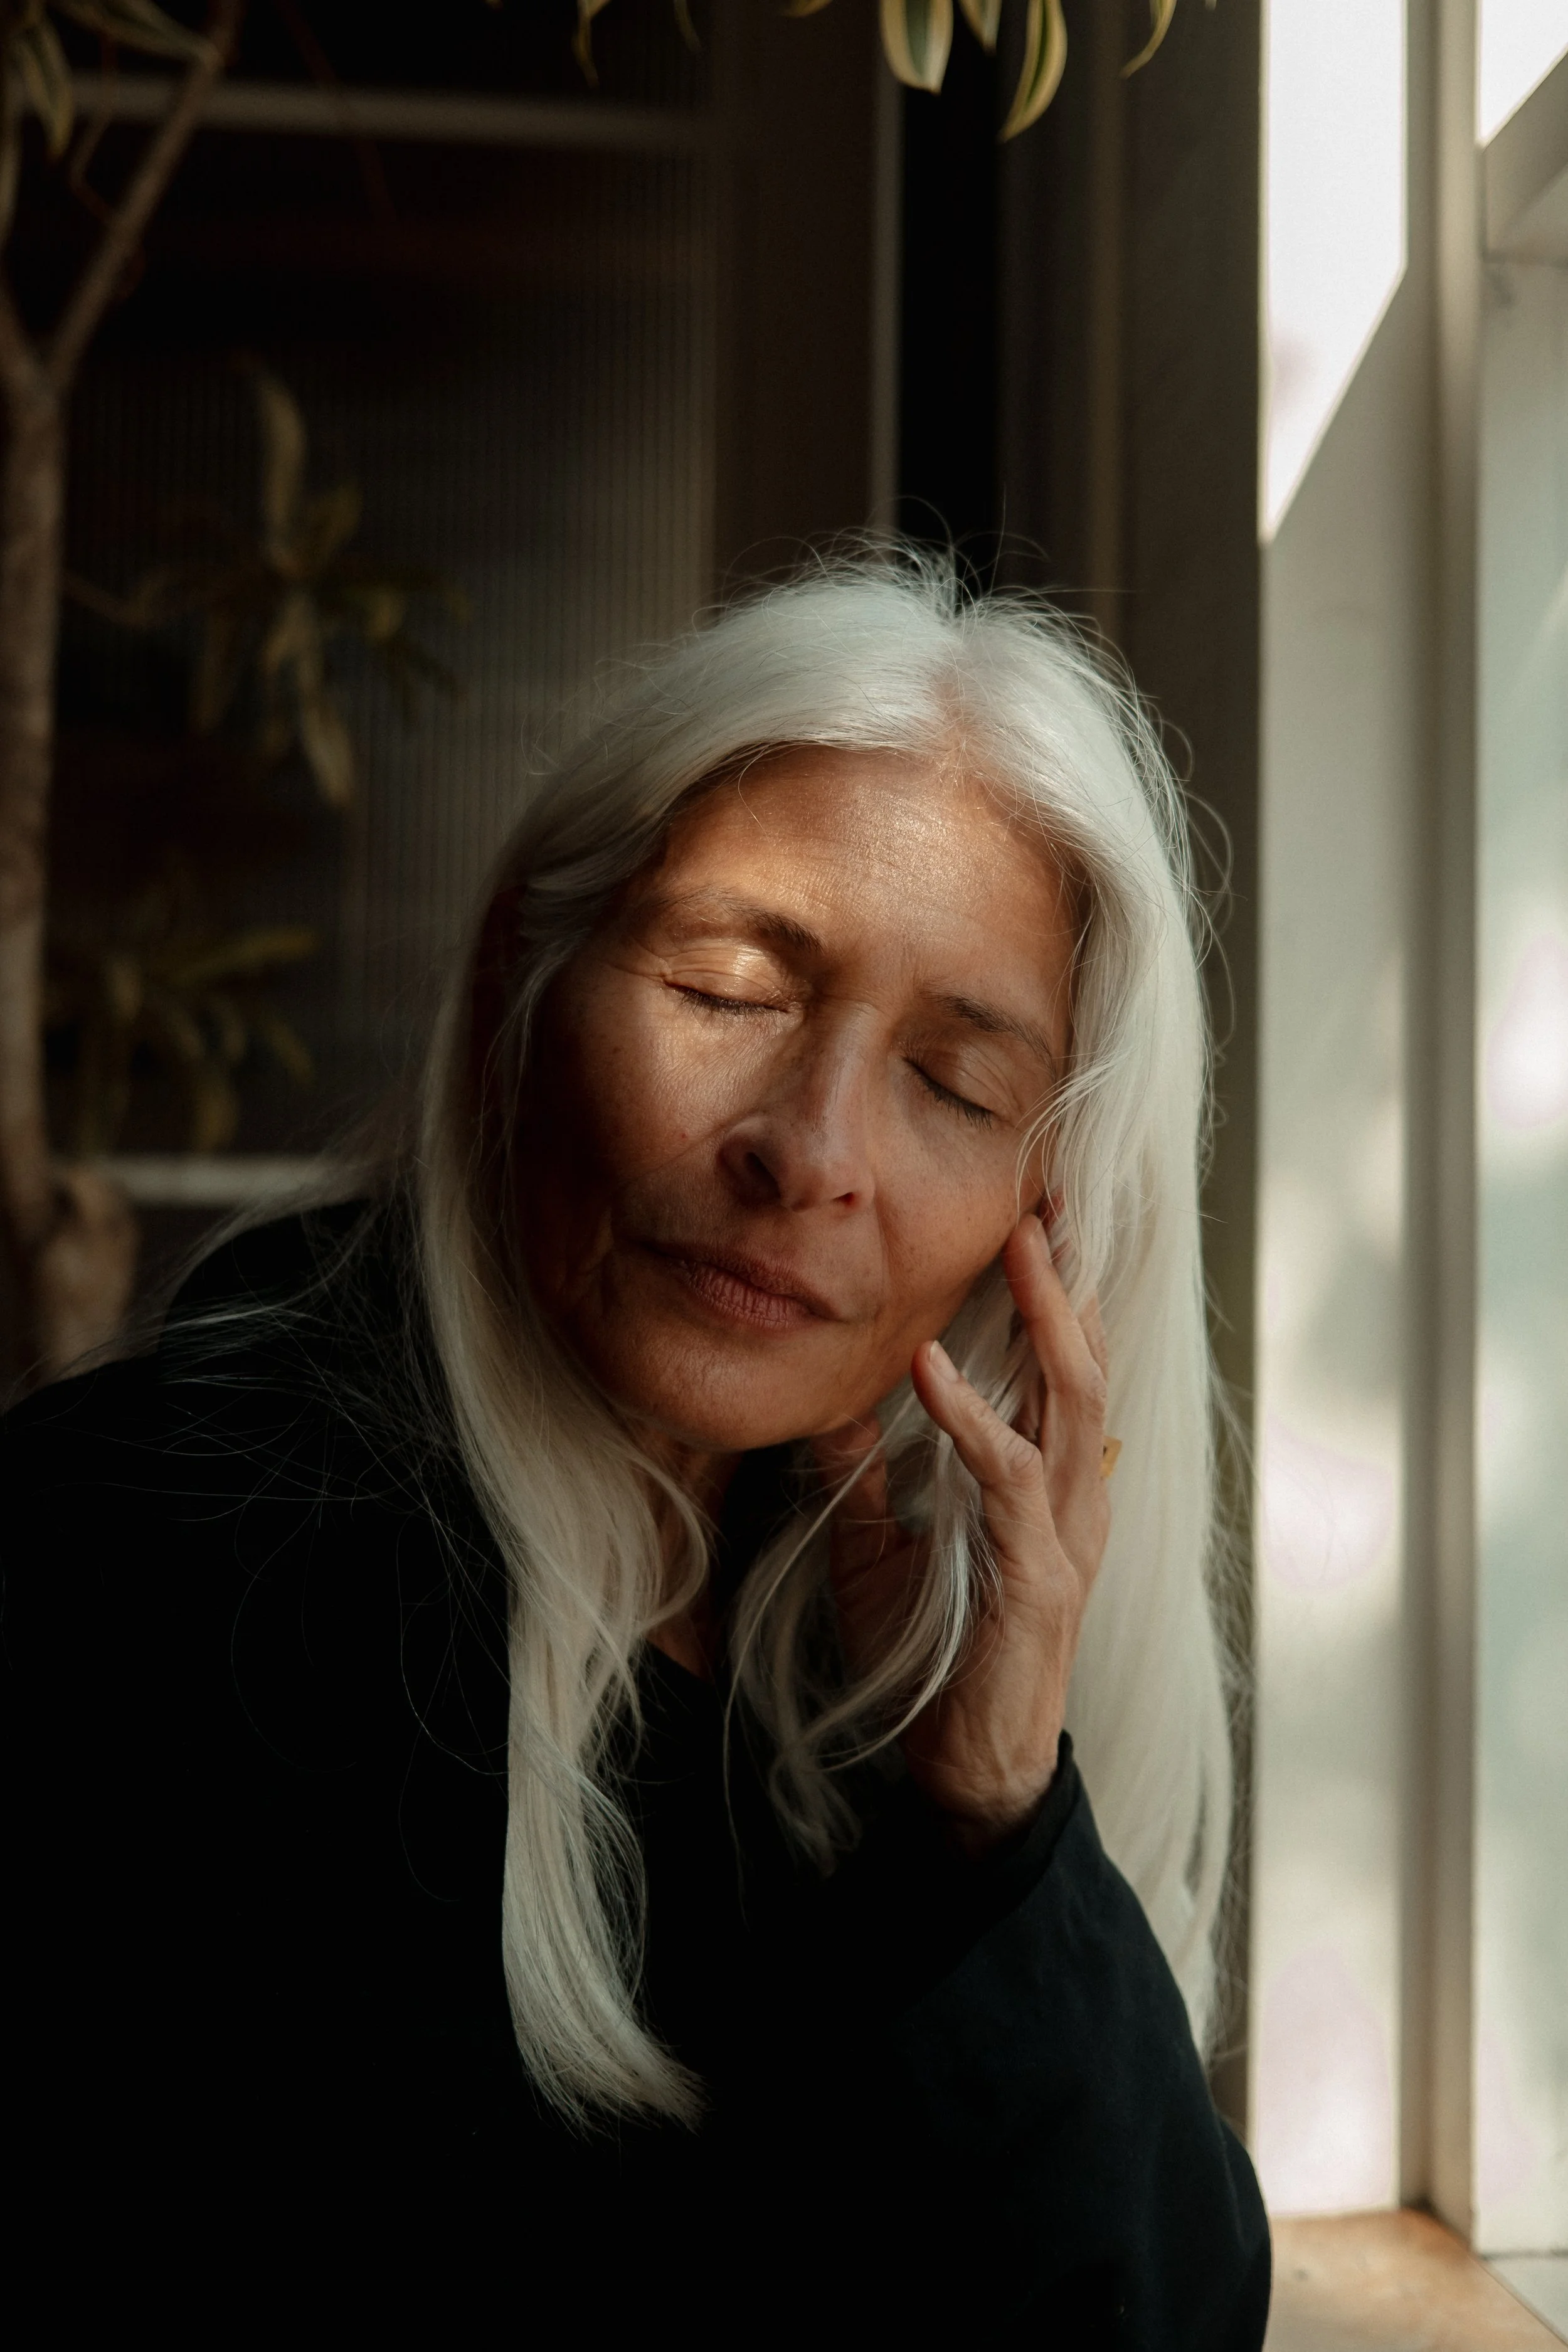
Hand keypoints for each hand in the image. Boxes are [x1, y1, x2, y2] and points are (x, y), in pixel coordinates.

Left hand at [812, 1214, 1109, 1855]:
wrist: (964, 1770)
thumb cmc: (932, 1661)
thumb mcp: (881, 1549)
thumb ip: (866, 1476)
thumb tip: (830, 1404)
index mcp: (1049, 1486)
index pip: (1064, 1371)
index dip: (1060, 1294)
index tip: (1043, 1217)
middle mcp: (1073, 1498)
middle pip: (1084, 1364)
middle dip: (1068, 1281)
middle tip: (1045, 1202)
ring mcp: (1065, 1535)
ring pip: (1073, 1402)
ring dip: (1045, 1320)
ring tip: (1020, 1248)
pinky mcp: (1038, 1577)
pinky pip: (1011, 1479)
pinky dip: (970, 1418)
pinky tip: (929, 1369)